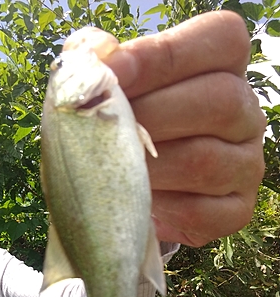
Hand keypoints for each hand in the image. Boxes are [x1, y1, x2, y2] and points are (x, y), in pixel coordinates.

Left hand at [102, 11, 265, 246]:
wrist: (138, 185)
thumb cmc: (130, 126)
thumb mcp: (118, 86)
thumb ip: (106, 62)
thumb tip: (95, 55)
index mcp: (225, 69)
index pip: (220, 40)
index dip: (163, 55)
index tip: (112, 73)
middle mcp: (246, 114)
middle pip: (219, 101)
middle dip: (152, 115)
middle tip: (105, 130)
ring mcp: (246, 165)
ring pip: (205, 161)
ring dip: (149, 167)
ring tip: (111, 170)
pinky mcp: (236, 210)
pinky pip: (201, 211)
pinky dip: (160, 209)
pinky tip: (135, 203)